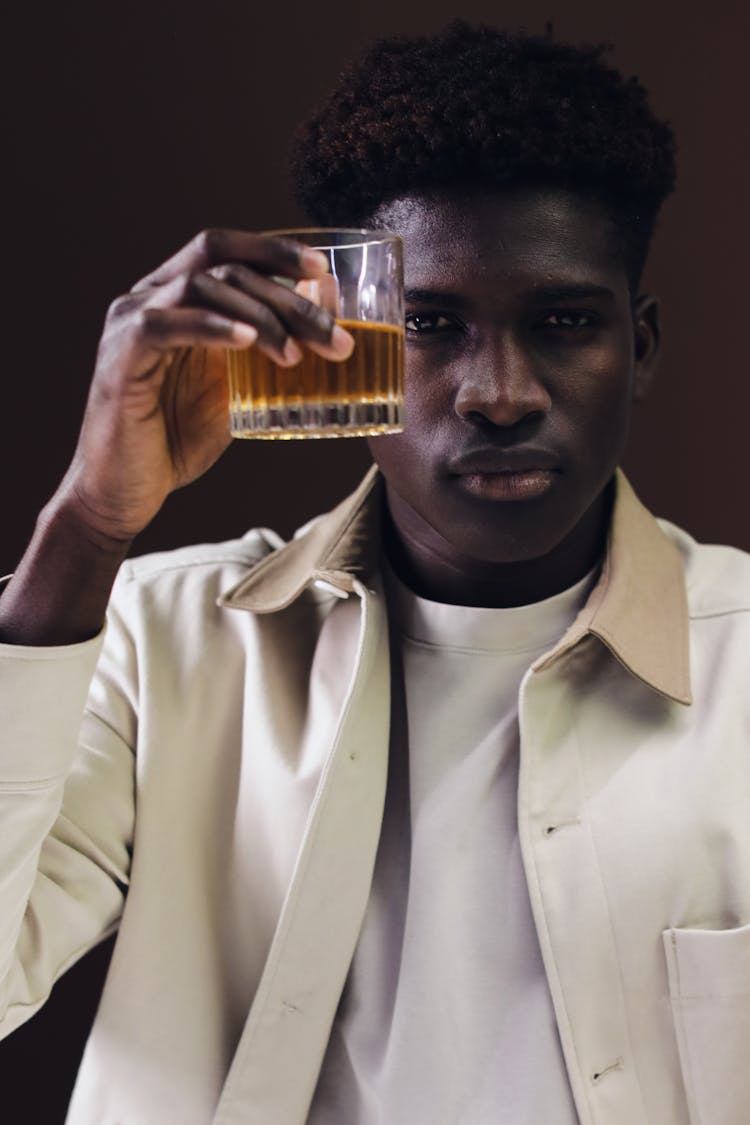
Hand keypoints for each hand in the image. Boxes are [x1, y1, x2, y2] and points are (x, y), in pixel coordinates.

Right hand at [58, 228, 353, 544]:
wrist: (126, 491)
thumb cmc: (178, 439)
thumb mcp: (239, 387)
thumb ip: (271, 348)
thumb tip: (324, 311)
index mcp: (175, 297)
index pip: (224, 248)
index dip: (274, 250)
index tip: (323, 270)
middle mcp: (150, 297)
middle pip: (223, 265)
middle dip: (287, 297)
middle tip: (332, 337)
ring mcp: (130, 322)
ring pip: (201, 285)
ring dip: (260, 316)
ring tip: (295, 356)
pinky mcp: (121, 355)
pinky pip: (165, 324)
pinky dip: (212, 326)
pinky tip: (247, 341)